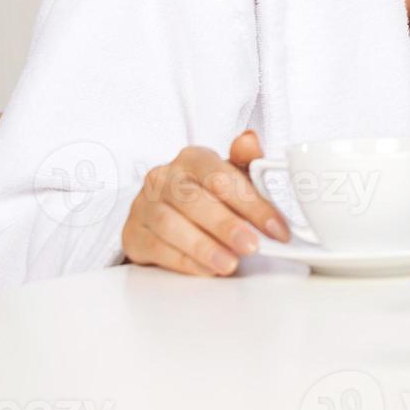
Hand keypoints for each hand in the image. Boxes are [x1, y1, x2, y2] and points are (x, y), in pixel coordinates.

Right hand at [121, 130, 289, 275]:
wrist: (166, 210)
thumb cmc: (207, 192)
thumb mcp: (232, 175)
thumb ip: (246, 160)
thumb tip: (250, 139)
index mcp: (192, 158)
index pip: (221, 177)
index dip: (252, 204)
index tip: (276, 228)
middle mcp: (163, 177)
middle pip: (194, 200)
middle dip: (227, 226)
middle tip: (251, 246)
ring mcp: (143, 205)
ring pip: (171, 225)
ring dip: (204, 247)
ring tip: (230, 264)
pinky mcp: (132, 234)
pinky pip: (156, 248)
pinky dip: (184, 262)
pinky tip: (207, 269)